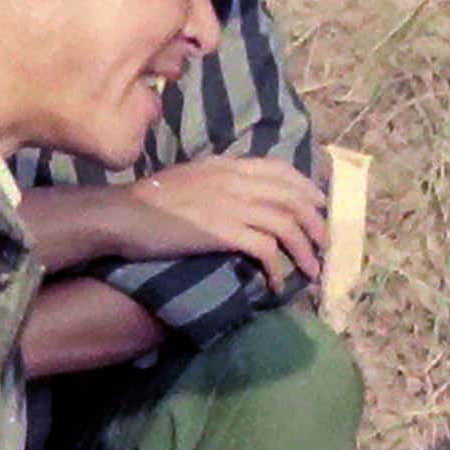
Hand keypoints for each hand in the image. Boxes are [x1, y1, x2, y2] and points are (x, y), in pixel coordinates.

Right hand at [101, 154, 327, 290]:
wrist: (124, 214)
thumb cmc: (149, 200)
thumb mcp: (191, 177)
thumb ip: (219, 179)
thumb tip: (239, 194)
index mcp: (228, 165)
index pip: (280, 170)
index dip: (306, 187)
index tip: (319, 204)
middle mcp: (236, 181)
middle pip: (292, 198)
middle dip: (315, 223)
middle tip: (324, 244)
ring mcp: (232, 205)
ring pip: (287, 224)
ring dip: (304, 250)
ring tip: (312, 270)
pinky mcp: (225, 232)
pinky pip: (265, 250)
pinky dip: (276, 269)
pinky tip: (275, 285)